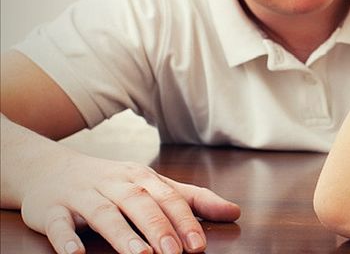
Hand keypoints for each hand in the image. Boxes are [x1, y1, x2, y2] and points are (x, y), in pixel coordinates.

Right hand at [19, 148, 239, 253]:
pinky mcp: (50, 209)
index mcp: (141, 177)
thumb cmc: (112, 183)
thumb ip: (192, 200)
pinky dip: (66, 238)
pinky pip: (57, 223)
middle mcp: (114, 183)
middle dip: (158, 228)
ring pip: (103, 213)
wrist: (48, 169)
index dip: (184, 221)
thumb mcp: (152, 186)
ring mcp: (82, 195)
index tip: (199, 245)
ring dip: (122, 234)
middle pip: (139, 203)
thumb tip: (235, 212)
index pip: (168, 198)